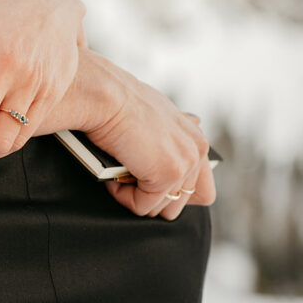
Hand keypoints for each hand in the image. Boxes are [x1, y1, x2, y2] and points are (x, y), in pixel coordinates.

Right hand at [64, 50, 215, 219]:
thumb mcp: (152, 116)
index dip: (168, 190)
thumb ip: (170, 132)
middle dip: (152, 197)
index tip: (143, 178)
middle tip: (128, 176)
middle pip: (181, 203)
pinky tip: (111, 172)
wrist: (103, 94)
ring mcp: (185, 163)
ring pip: (161, 208)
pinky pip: (142, 206)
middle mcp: (197, 149)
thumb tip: (188, 127)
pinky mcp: (168, 174)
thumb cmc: (116, 100)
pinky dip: (121, 195)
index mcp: (195, 137)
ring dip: (134, 195)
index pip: (199, 187)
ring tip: (117, 171)